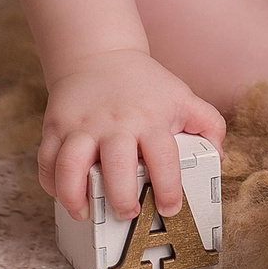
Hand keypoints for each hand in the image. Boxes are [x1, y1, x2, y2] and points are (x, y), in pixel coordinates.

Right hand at [38, 48, 224, 220]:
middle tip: (128, 214)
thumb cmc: (146, 86)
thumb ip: (209, 125)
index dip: (167, 187)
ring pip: (70, 165)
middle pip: (115, 165)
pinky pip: (46, 160)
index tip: (169, 209)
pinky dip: (51, 183)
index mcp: (151, 119)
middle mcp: (116, 123)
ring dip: (76, 196)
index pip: (163, 157)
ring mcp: (82, 125)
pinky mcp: (56, 125)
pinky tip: (64, 196)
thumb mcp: (183, 97)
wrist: (100, 54)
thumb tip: (221, 160)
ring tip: (86, 214)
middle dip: (121, 197)